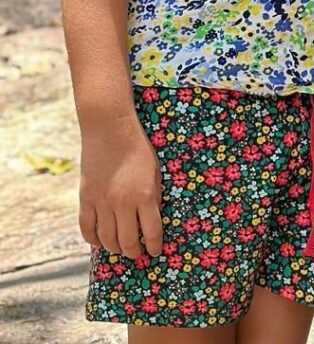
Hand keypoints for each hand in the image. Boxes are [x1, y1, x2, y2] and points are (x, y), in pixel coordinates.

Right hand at [79, 115, 162, 258]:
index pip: (152, 232)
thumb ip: (154, 197)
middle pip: (128, 241)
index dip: (155, 246)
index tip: (155, 252)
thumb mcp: (155, 172)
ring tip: (121, 249)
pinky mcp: (85, 199)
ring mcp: (102, 202)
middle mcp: (123, 203)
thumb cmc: (139, 149)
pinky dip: (93, 240)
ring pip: (107, 239)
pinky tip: (101, 241)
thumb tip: (151, 221)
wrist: (110, 130)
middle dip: (134, 252)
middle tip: (138, 253)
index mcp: (146, 196)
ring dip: (115, 248)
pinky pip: (86, 228)